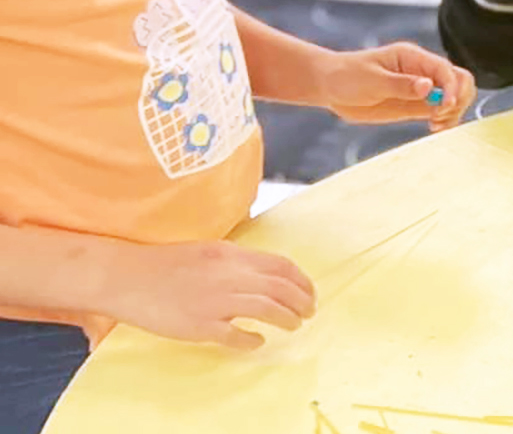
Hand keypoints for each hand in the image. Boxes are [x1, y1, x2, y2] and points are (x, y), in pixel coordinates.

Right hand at [101, 241, 315, 349]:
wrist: (123, 276)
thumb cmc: (163, 264)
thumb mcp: (207, 251)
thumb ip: (236, 261)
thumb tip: (265, 275)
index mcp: (231, 255)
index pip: (281, 266)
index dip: (302, 281)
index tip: (310, 292)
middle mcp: (228, 275)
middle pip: (281, 288)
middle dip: (302, 302)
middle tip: (308, 312)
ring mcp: (214, 301)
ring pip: (267, 309)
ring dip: (287, 319)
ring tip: (294, 325)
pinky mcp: (198, 325)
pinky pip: (236, 336)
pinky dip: (252, 340)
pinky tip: (256, 341)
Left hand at [320, 43, 476, 131]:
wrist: (329, 86)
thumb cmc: (346, 76)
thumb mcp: (372, 81)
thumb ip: (401, 85)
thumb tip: (430, 87)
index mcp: (414, 58)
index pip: (446, 70)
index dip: (452, 88)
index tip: (444, 107)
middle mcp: (422, 71)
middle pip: (460, 80)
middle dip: (458, 99)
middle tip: (439, 117)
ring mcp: (421, 89)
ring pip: (454, 97)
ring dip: (453, 112)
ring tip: (437, 126)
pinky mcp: (415, 105)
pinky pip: (440, 111)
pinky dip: (444, 120)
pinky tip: (434, 128)